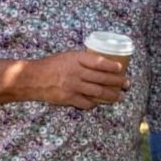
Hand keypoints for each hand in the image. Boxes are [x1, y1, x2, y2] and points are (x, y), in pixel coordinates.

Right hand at [0, 51, 127, 108]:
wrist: (33, 79)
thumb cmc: (52, 65)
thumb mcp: (68, 57)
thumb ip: (84, 60)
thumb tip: (104, 64)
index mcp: (76, 59)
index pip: (98, 62)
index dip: (112, 66)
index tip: (121, 68)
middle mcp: (76, 72)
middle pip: (102, 78)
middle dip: (117, 82)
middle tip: (127, 84)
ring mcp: (72, 86)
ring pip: (97, 92)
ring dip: (111, 95)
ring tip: (120, 96)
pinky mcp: (68, 98)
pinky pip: (86, 102)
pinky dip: (95, 103)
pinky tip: (100, 103)